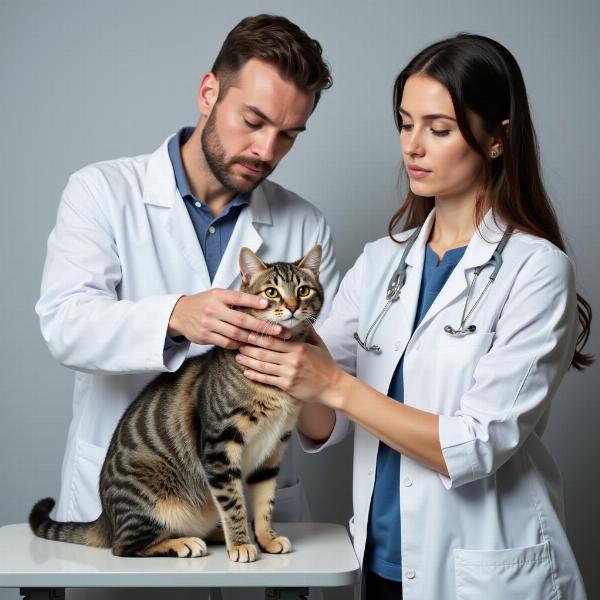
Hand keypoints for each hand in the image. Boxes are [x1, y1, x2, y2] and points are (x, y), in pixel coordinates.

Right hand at [167, 289, 289, 348]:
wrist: (179, 314)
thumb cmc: (205, 302)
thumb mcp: (218, 294)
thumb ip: (236, 298)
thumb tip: (262, 302)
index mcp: (218, 295)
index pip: (238, 297)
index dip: (253, 301)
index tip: (268, 304)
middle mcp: (213, 309)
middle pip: (241, 320)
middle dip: (262, 326)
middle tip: (279, 330)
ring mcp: (208, 324)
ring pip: (235, 334)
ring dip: (253, 338)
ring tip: (269, 341)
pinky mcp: (204, 337)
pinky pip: (226, 343)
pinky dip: (239, 345)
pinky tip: (250, 345)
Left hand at [236, 328, 344, 406]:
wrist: (333, 387)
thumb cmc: (326, 364)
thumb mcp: (318, 344)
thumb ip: (308, 332)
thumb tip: (300, 318)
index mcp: (299, 348)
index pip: (274, 340)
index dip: (259, 337)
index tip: (248, 333)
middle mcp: (292, 360)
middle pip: (265, 352)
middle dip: (249, 347)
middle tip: (237, 343)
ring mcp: (288, 374)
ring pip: (263, 366)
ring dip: (249, 361)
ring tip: (238, 356)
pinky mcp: (287, 386)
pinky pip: (267, 379)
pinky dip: (255, 376)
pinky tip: (246, 372)